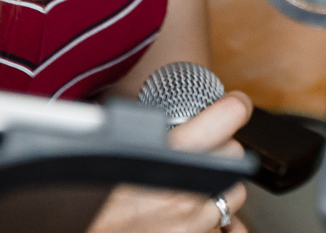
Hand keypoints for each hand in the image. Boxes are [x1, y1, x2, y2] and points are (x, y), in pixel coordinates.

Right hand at [88, 92, 253, 231]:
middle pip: (232, 155)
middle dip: (218, 153)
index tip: (234, 105)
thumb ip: (142, 137)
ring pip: (232, 193)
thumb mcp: (111, 158)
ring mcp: (196, 225)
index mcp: (164, 160)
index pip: (226, 118)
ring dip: (214, 191)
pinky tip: (182, 220)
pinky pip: (221, 227)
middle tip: (193, 157)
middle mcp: (186, 194)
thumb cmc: (91, 207)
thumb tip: (161, 120)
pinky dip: (209, 223)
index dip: (232, 108)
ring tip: (181, 195)